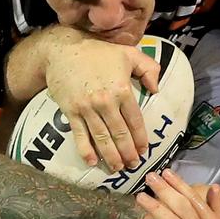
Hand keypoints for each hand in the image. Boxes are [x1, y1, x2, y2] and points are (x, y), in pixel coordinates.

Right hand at [44, 37, 159, 170]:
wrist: (62, 50)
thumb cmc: (98, 52)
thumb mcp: (129, 53)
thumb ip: (148, 69)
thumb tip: (156, 90)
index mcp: (122, 89)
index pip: (135, 121)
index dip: (140, 139)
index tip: (143, 151)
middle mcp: (106, 102)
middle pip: (120, 134)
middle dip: (128, 153)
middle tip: (133, 165)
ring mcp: (87, 108)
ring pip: (102, 138)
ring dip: (111, 156)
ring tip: (117, 168)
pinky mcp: (71, 111)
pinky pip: (79, 135)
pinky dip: (86, 150)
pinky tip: (92, 162)